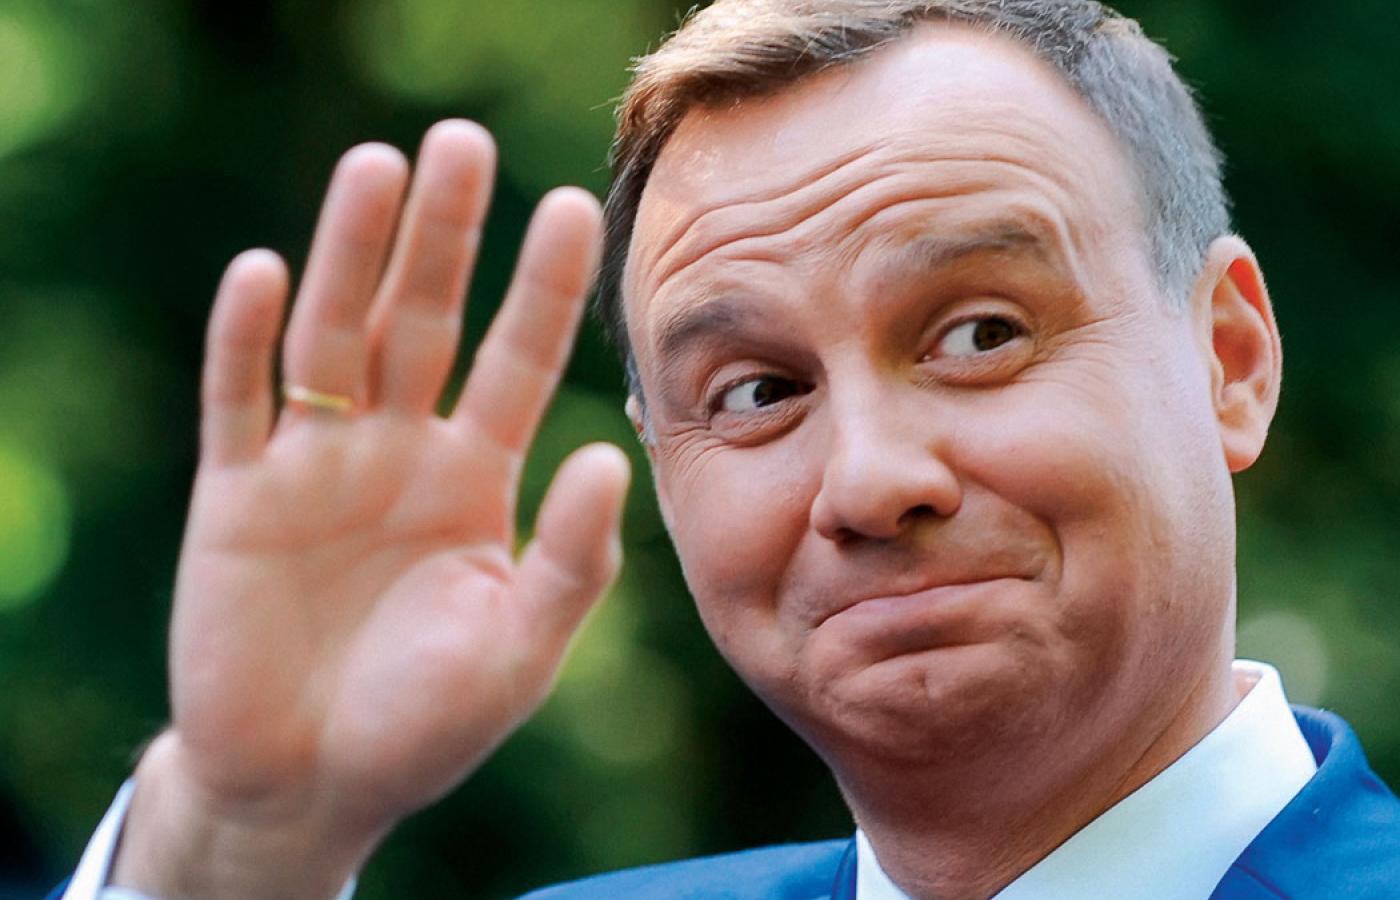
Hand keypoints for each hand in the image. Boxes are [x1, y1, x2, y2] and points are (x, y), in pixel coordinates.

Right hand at [110, 121, 629, 898]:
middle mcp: (399, 452)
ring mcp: (316, 467)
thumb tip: (607, 454)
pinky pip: (241, 404)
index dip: (543, 288)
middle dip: (444, 237)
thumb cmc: (427, 723)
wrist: (312, 784)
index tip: (575, 205)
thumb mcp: (519, 647)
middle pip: (423, 321)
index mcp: (474, 478)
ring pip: (334, 338)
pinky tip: (267, 275)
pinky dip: (248, 343)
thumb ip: (569, 559)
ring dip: (351, 256)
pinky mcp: (238, 497)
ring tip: (377, 169)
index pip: (517, 361)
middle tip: (464, 142)